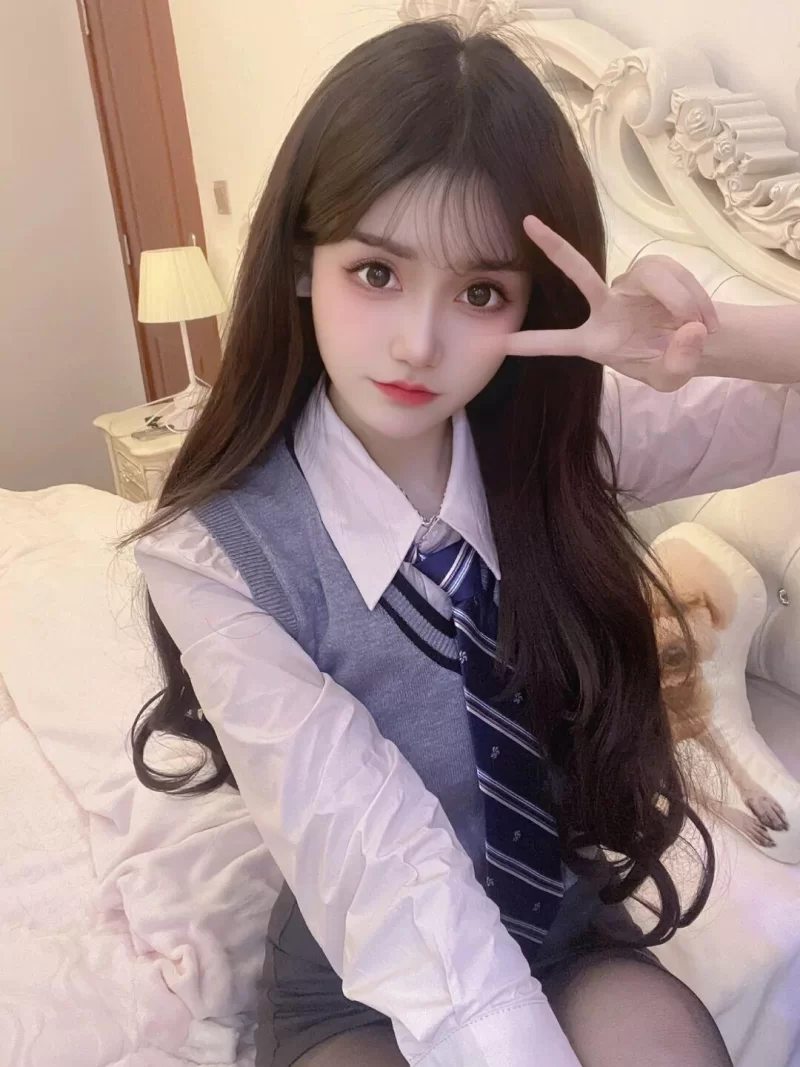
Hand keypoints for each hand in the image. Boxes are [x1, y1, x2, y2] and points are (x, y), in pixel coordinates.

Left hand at [498, 216, 719, 391]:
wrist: (697, 342)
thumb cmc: (670, 362)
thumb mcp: (672, 378)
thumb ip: (678, 362)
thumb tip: (688, 329)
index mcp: (596, 342)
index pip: (559, 342)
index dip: (532, 343)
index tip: (500, 344)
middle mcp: (605, 308)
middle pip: (578, 271)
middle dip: (553, 246)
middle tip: (527, 222)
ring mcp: (628, 286)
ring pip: (650, 277)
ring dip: (681, 300)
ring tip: (700, 327)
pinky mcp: (653, 271)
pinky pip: (671, 272)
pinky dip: (692, 294)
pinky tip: (704, 317)